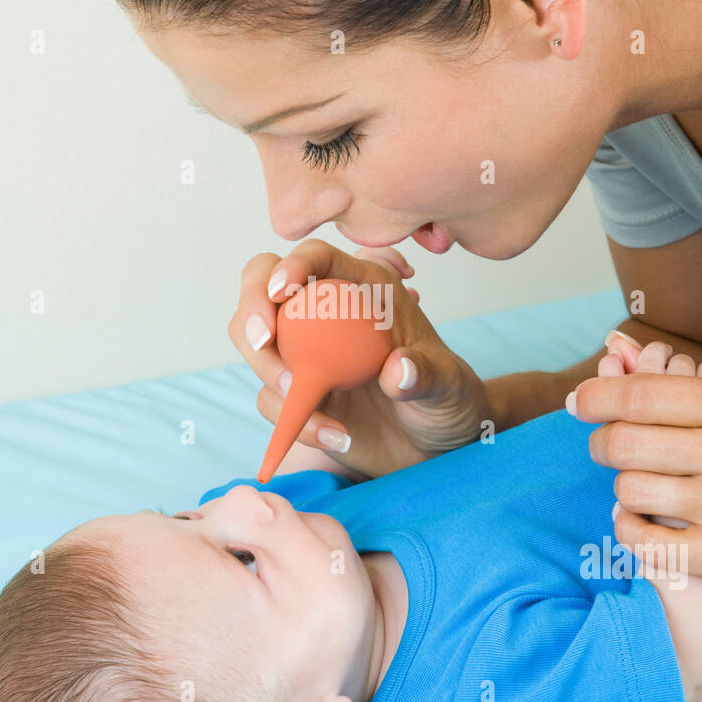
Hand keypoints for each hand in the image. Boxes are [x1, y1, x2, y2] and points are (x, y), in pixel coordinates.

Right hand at [227, 238, 490, 477]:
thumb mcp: (449, 383)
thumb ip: (427, 374)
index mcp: (362, 288)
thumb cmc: (446, 398)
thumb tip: (399, 371)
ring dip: (268, 370)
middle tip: (263, 340)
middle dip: (252, 307)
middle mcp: (324, 313)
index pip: (318, 258)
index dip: (293, 264)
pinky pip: (273, 399)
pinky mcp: (296, 393)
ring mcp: (305, 353)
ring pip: (256, 343)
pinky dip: (294, 420)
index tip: (283, 290)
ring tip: (306, 400)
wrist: (435, 443)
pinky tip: (337, 437)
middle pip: (263, 288)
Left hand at [570, 337, 701, 591]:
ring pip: (629, 489)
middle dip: (602, 442)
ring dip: (624, 485)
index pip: (641, 396)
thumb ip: (690, 387)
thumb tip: (613, 347)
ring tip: (638, 483)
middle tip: (606, 445)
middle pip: (624, 442)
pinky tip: (640, 518)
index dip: (597, 397)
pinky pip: (642, 541)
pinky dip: (630, 527)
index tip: (579, 402)